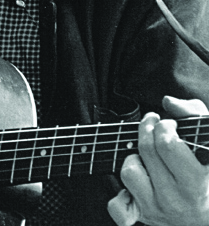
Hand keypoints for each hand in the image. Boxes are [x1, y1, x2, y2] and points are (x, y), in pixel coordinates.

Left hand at [107, 96, 208, 225]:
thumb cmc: (208, 173)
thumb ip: (194, 115)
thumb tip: (168, 103)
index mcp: (199, 181)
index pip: (168, 144)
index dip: (164, 126)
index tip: (169, 125)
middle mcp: (179, 198)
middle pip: (147, 150)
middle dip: (147, 130)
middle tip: (155, 127)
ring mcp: (160, 210)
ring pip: (130, 171)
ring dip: (136, 159)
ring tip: (151, 160)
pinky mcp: (143, 218)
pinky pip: (118, 206)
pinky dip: (120, 195)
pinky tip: (137, 186)